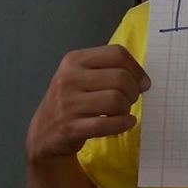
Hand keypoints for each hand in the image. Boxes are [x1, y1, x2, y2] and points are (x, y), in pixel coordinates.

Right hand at [26, 45, 150, 163]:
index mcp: (74, 60)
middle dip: (133, 91)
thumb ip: (110, 70)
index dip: (136, 68)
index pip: (116, 53)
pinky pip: (107, 124)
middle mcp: (69, 78)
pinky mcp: (70, 127)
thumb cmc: (72, 100)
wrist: (43, 133)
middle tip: (130, 100)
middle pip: (120, 78)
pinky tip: (126, 123)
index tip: (142, 82)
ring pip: (116, 100)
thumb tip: (143, 81)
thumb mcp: (83, 76)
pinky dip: (123, 124)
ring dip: (127, 108)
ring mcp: (67, 103)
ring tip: (122, 112)